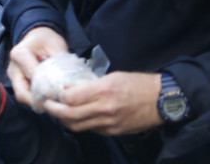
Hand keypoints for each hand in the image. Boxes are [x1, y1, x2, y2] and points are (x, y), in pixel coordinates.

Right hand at [7, 26, 68, 106]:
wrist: (35, 36)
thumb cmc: (45, 39)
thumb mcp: (56, 45)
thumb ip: (60, 63)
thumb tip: (68, 82)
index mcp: (20, 54)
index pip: (32, 76)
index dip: (45, 87)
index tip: (57, 93)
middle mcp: (13, 67)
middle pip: (22, 93)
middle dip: (40, 101)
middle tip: (55, 103)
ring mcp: (14, 76)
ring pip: (23, 97)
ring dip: (39, 102)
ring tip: (54, 103)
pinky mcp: (17, 82)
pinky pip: (26, 95)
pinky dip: (37, 100)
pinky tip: (50, 99)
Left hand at [41, 71, 162, 135]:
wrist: (161, 100)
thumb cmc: (138, 84)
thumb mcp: (112, 76)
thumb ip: (89, 84)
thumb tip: (69, 88)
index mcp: (103, 91)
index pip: (70, 98)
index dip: (58, 96)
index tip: (53, 92)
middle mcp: (104, 109)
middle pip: (69, 114)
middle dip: (53, 110)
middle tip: (47, 105)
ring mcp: (109, 123)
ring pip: (77, 126)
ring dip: (64, 120)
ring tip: (58, 113)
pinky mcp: (114, 132)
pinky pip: (91, 130)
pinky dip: (81, 124)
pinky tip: (78, 117)